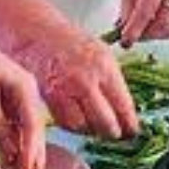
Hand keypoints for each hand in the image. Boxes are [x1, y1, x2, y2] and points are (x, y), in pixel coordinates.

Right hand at [17, 27, 137, 139]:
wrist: (36, 33)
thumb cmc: (67, 41)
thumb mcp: (100, 53)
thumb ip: (111, 79)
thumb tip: (122, 105)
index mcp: (105, 68)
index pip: (123, 105)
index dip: (130, 123)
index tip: (132, 130)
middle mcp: (86, 81)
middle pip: (105, 122)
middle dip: (112, 132)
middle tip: (115, 134)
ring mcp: (66, 90)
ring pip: (83, 126)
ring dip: (91, 131)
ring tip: (94, 129)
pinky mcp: (48, 97)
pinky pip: (64, 121)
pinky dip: (72, 126)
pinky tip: (76, 121)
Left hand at [118, 0, 168, 45]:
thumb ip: (127, 5)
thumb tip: (123, 28)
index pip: (146, 13)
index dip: (134, 31)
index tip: (125, 42)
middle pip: (164, 25)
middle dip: (146, 35)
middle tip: (132, 34)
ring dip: (157, 35)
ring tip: (144, 28)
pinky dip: (166, 29)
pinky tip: (155, 22)